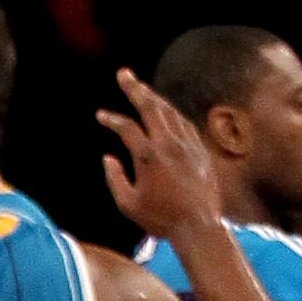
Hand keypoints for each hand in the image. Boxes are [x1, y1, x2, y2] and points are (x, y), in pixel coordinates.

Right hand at [98, 68, 220, 238]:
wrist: (199, 226)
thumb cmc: (160, 218)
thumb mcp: (127, 204)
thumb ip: (114, 178)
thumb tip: (108, 158)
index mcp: (149, 156)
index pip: (126, 128)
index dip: (112, 120)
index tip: (101, 115)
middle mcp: (170, 145)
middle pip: (151, 107)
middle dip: (135, 88)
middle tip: (124, 74)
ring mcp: (188, 146)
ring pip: (170, 112)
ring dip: (155, 98)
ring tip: (142, 89)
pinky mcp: (200, 151)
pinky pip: (185, 123)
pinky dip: (172, 114)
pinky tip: (166, 111)